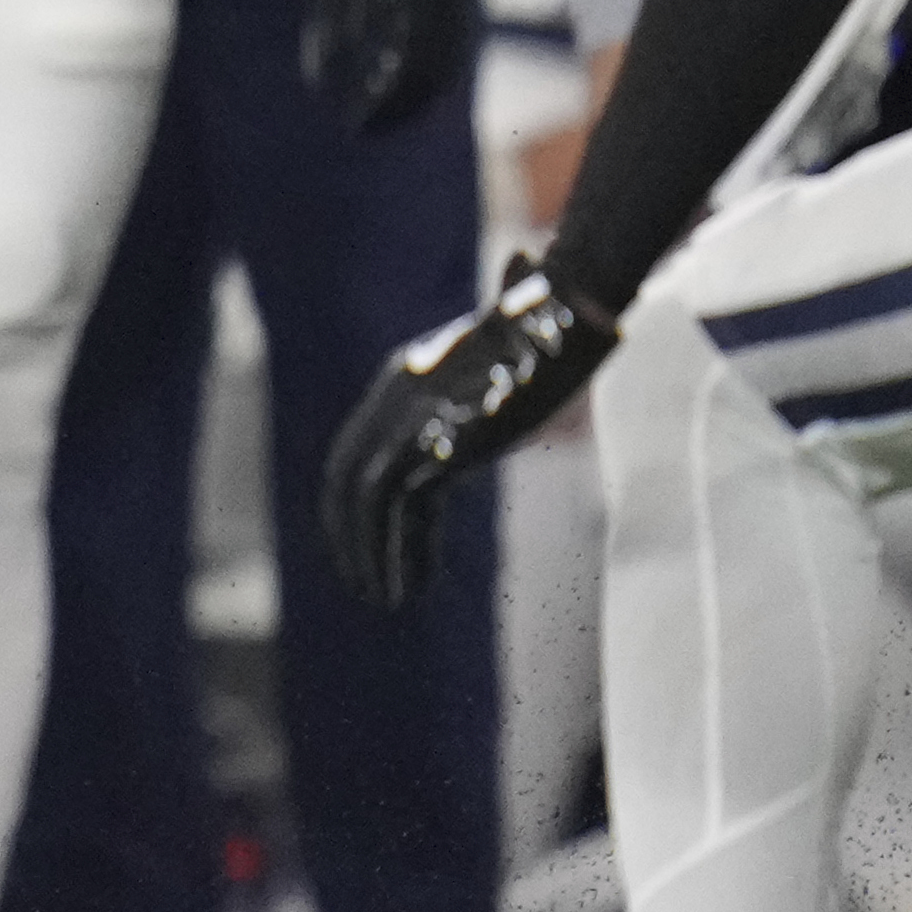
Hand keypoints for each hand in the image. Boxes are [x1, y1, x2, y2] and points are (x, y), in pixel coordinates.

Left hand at [321, 258, 614, 612]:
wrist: (565, 312)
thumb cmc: (550, 326)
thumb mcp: (500, 355)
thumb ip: (485, 372)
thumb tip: (499, 321)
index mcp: (402, 378)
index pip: (356, 449)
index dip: (353, 502)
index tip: (364, 541)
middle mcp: (394, 398)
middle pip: (347, 475)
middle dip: (347, 532)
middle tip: (358, 580)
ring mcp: (413, 419)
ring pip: (364, 498)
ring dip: (366, 552)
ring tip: (380, 598)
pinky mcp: (440, 439)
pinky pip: (398, 507)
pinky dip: (395, 550)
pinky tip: (406, 589)